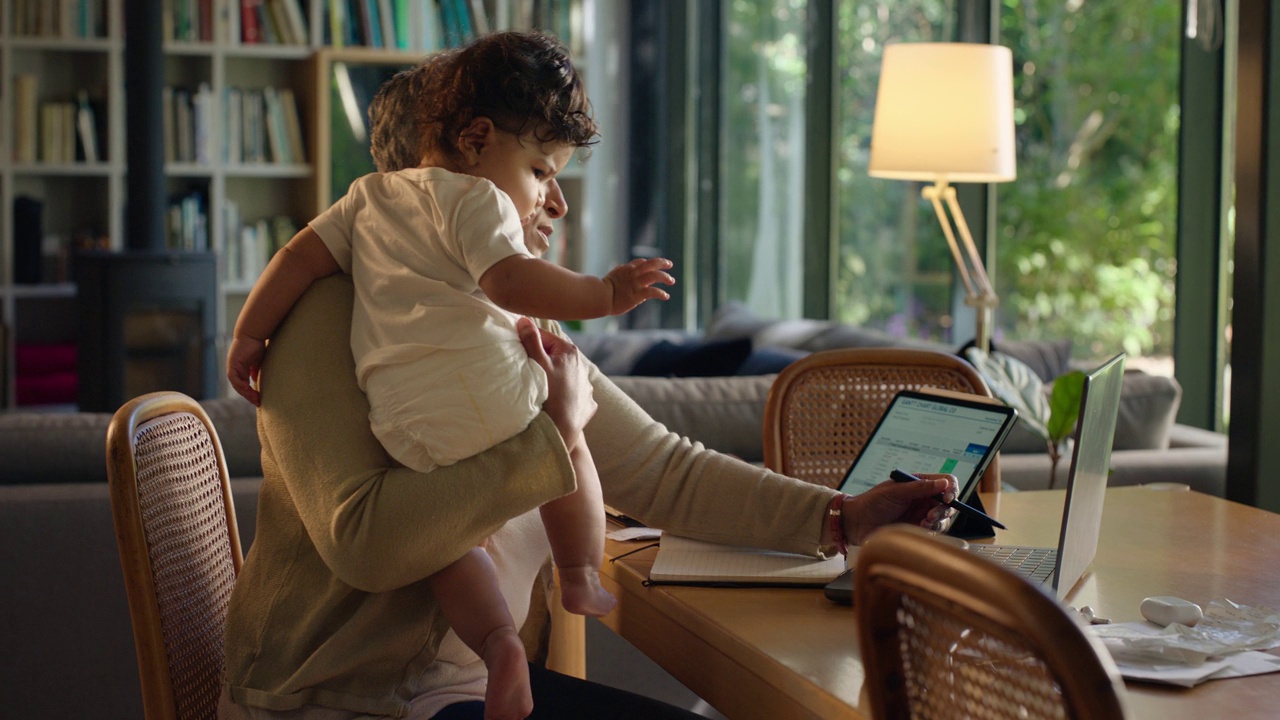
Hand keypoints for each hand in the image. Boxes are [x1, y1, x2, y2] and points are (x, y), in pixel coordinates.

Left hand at [227, 336, 265, 405]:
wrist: (252, 334)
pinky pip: (236, 380)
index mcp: (240, 369)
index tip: (260, 399)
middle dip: (250, 396)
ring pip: (238, 386)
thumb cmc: (256, 345)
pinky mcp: (232, 366)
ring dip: (247, 393)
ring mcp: (232, 368)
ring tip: (256, 399)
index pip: (244, 385)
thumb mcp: (257, 361)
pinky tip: (250, 390)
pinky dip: (242, 386)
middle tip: (259, 402)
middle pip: (240, 388)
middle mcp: (234, 370)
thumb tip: (255, 380)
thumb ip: (255, 370)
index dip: (251, 393)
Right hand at [517, 318, 595, 449]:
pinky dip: (564, 396)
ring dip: (553, 379)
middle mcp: (582, 366)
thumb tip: (524, 320)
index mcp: (570, 352)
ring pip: (564, 376)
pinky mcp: (588, 403)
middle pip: (554, 357)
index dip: (529, 344)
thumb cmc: (550, 393)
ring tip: (542, 390)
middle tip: (528, 373)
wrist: (564, 428)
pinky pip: (573, 395)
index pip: (544, 337)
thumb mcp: (538, 363)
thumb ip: (531, 340)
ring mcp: (587, 386)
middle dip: (541, 362)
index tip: (519, 353)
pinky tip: (555, 402)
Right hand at [603, 258, 674, 314]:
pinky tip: (666, 296)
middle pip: (651, 264)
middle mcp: (633, 274)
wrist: (599, 297)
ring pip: (655, 276)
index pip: (641, 262)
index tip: (654, 267)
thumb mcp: (612, 276)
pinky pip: (653, 292)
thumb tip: (623, 270)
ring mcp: (636, 284)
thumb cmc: (601, 290)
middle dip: (662, 263)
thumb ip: (620, 273)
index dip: (649, 263)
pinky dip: (661, 293)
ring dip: (665, 277)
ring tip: (671, 281)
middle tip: (670, 264)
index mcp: (626, 269)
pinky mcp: (637, 294)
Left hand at [842, 473, 958, 545]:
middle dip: (944, 509)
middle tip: (930, 516)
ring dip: (938, 522)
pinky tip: (920, 528)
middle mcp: (923, 498)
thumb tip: (944, 483)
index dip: (951, 489)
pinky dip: (932, 530)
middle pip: (949, 502)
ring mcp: (922, 513)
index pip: (946, 482)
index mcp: (919, 483)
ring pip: (944, 518)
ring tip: (924, 523)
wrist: (857, 523)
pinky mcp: (918, 528)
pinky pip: (935, 530)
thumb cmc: (872, 502)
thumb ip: (919, 487)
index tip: (947, 498)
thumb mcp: (894, 492)